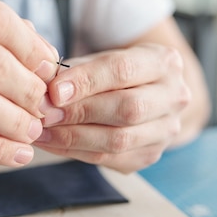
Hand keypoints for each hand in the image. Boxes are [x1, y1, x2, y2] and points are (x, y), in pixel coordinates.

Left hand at [35, 43, 190, 172]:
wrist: (144, 93)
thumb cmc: (114, 71)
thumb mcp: (100, 57)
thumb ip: (75, 69)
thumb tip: (44, 86)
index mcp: (164, 62)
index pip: (124, 70)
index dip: (86, 81)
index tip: (54, 90)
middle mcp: (174, 96)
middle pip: (127, 109)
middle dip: (80, 112)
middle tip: (44, 113)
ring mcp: (166, 130)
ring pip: (119, 140)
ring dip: (74, 137)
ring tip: (42, 131)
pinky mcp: (150, 155)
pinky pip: (110, 159)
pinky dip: (75, 152)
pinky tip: (52, 144)